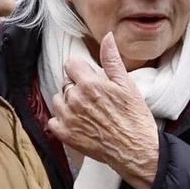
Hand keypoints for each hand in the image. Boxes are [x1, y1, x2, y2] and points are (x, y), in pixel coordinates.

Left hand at [49, 33, 160, 188]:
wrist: (136, 151)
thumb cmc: (135, 119)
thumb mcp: (127, 85)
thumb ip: (112, 60)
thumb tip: (108, 37)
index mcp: (90, 84)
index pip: (71, 64)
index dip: (82, 70)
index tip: (90, 78)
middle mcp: (75, 99)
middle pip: (66, 82)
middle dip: (77, 87)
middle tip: (94, 99)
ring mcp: (68, 118)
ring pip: (58, 100)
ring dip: (68, 103)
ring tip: (86, 112)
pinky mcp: (66, 135)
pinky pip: (53, 121)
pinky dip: (62, 121)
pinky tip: (78, 124)